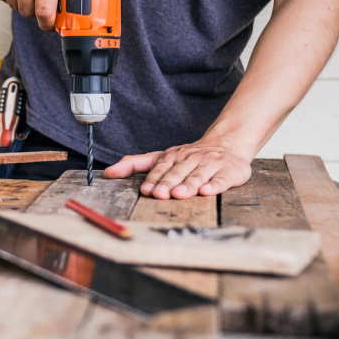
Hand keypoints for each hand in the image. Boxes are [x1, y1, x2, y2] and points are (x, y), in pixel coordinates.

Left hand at [104, 139, 252, 198]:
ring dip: (188, 185)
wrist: (227, 144)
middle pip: (178, 172)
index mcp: (174, 156)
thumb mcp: (161, 157)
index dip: (154, 179)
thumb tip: (109, 173)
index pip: (161, 168)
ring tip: (179, 194)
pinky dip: (214, 185)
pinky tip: (207, 191)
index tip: (146, 190)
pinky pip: (221, 179)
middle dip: (168, 183)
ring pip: (198, 176)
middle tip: (160, 194)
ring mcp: (211, 164)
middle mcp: (192, 158)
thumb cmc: (190, 156)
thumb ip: (135, 164)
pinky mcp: (229, 172)